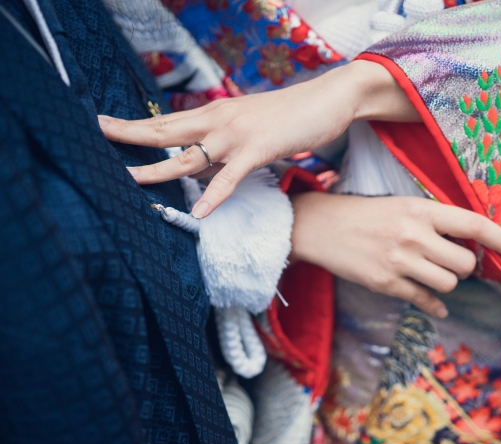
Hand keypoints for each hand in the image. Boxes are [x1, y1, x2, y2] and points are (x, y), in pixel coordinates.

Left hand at [98, 60, 419, 217]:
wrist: (327, 98)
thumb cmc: (289, 114)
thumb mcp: (249, 124)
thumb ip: (224, 141)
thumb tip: (204, 162)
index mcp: (215, 113)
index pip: (167, 120)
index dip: (136, 125)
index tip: (105, 126)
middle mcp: (219, 119)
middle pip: (166, 130)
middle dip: (129, 134)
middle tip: (96, 133)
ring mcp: (237, 134)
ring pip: (190, 154)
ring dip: (159, 168)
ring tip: (130, 179)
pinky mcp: (261, 148)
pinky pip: (232, 175)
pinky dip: (216, 194)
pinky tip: (201, 211)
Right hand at [290, 193, 500, 317]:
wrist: (321, 226)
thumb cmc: (364, 213)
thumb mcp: (400, 205)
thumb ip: (433, 220)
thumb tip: (466, 243)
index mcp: (421, 210)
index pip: (473, 224)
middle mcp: (414, 235)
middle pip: (464, 263)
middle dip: (465, 266)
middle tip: (451, 261)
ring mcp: (400, 262)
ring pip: (448, 284)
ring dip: (446, 282)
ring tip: (431, 273)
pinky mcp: (386, 283)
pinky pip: (425, 300)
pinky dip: (435, 304)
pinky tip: (434, 303)